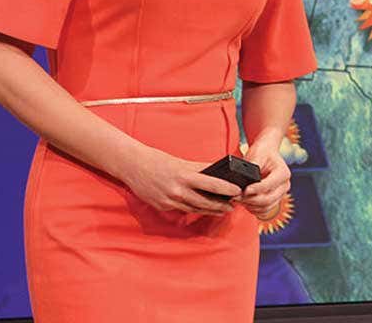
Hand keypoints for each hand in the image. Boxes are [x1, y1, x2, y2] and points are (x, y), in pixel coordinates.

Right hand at [117, 145, 240, 215]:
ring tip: (222, 210)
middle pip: (205, 202)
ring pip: (195, 209)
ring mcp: (169, 201)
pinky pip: (182, 210)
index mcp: (184, 176)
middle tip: (234, 206)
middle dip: (221, 205)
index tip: (238, 191)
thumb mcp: (182, 162)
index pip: (211, 184)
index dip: (226, 189)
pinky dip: (193, 209)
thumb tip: (218, 171)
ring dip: (210, 210)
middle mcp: (178, 190)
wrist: (133, 166)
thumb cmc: (159, 160)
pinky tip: (203, 210)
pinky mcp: (162, 207)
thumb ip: (200, 168)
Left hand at [237, 134, 290, 217]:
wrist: (267, 152)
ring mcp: (281, 194)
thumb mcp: (257, 155)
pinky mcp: (275, 200)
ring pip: (266, 207)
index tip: (243, 190)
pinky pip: (264, 211)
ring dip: (250, 206)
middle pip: (268, 200)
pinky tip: (245, 203)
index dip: (255, 189)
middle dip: (250, 200)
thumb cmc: (262, 152)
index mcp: (283, 173)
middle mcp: (285, 185)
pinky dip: (254, 209)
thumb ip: (252, 168)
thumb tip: (244, 181)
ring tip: (238, 199)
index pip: (269, 186)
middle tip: (236, 197)